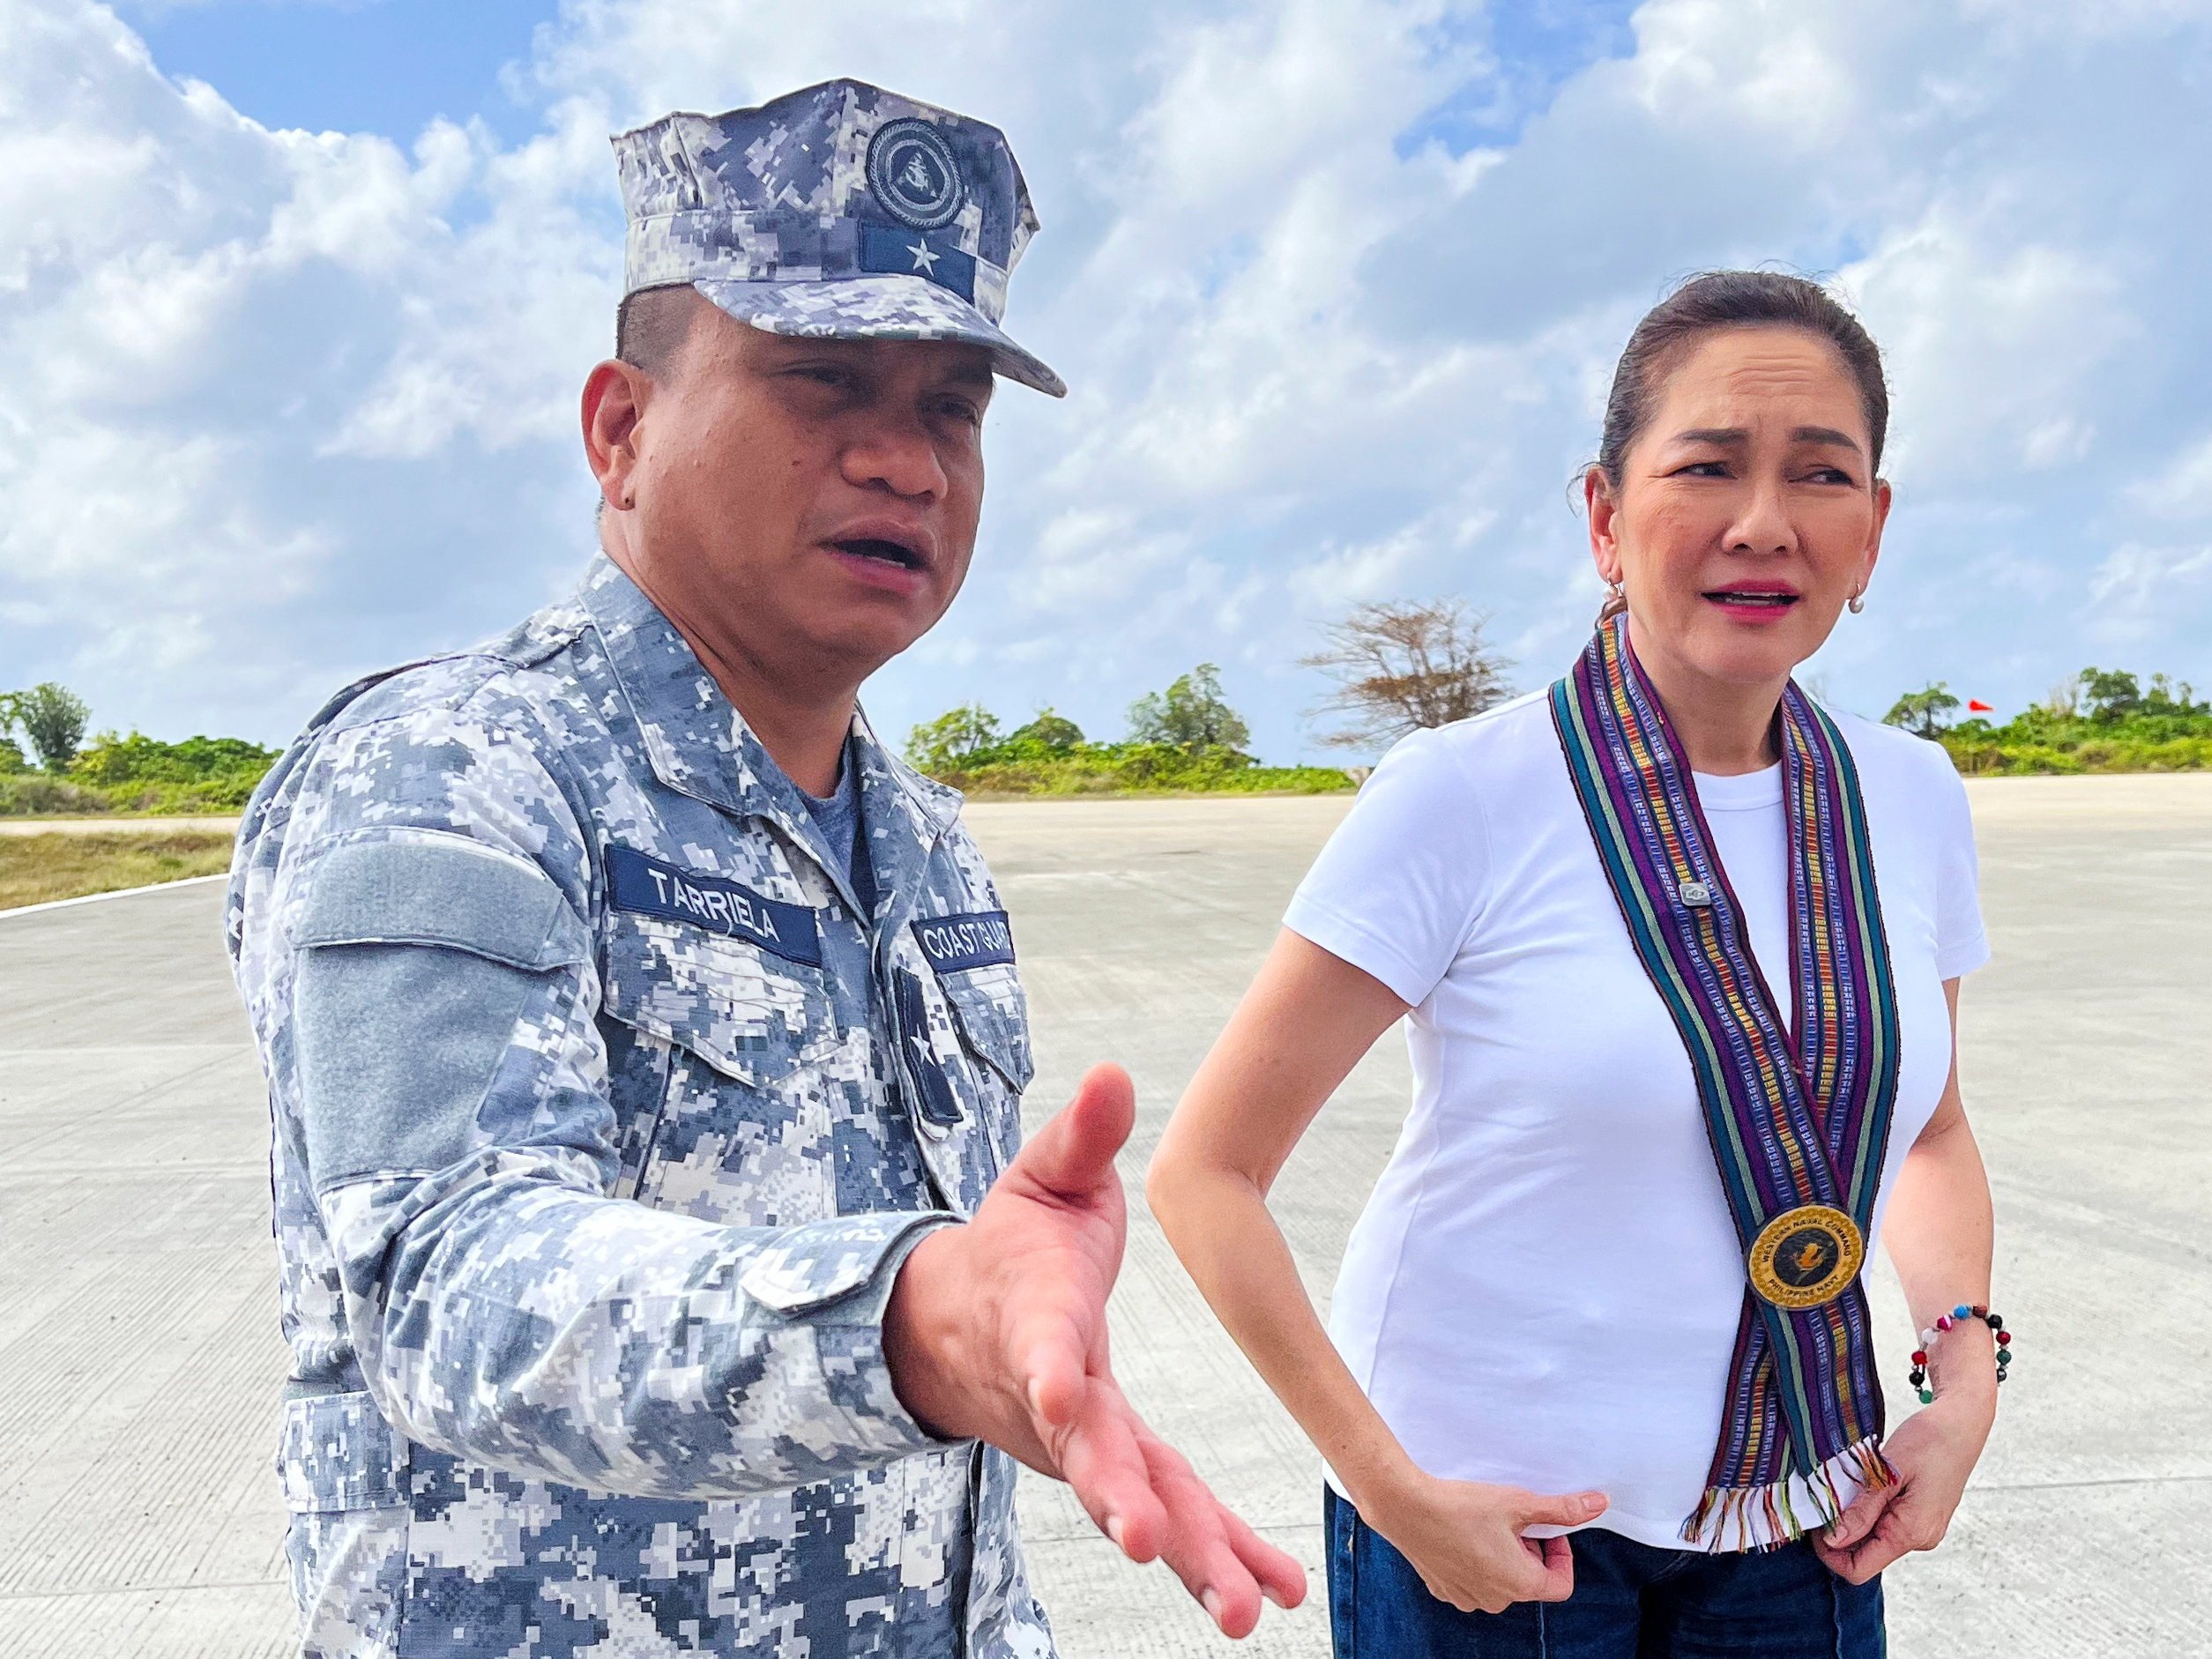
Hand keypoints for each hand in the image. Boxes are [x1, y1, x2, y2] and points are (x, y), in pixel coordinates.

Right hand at [883, 1063, 1306, 1637]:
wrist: (957, 1329)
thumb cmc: (1011, 1247)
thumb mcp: (1039, 1178)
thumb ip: (1079, 1135)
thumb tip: (1114, 1072)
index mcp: (1035, 1315)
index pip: (1039, 1344)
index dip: (1047, 1370)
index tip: (1061, 1398)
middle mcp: (1056, 1395)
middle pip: (1087, 1452)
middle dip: (1120, 1498)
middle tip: (1151, 1545)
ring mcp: (1084, 1443)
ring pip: (1136, 1500)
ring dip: (1191, 1555)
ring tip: (1243, 1610)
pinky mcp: (1117, 1468)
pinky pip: (1172, 1513)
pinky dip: (1219, 1553)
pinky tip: (1274, 1591)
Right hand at [1361, 1468, 1608, 1614]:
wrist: (1404, 1507)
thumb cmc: (1460, 1506)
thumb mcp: (1518, 1503)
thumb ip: (1560, 1509)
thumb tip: (1598, 1504)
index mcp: (1519, 1583)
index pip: (1561, 1584)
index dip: (1562, 1554)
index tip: (1546, 1528)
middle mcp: (1495, 1600)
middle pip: (1530, 1580)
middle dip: (1530, 1550)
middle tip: (1513, 1518)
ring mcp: (1467, 1598)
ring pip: (1501, 1581)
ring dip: (1503, 1556)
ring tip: (1487, 1524)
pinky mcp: (1444, 1589)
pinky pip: (1472, 1581)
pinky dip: (1476, 1560)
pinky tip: (1462, 1533)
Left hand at [1814, 1391, 1994, 1582]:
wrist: (1961, 1424)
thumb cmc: (1929, 1440)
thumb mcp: (1887, 1472)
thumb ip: (1862, 1510)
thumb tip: (1832, 1541)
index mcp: (1911, 1532)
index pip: (1859, 1569)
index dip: (1829, 1551)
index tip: (1816, 1521)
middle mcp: (1919, 1539)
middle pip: (1864, 1556)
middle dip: (1839, 1532)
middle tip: (1829, 1496)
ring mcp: (1922, 1530)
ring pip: (1873, 1539)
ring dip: (1854, 1517)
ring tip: (1852, 1484)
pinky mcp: (1921, 1518)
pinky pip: (1886, 1525)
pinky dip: (1868, 1509)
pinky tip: (1867, 1483)